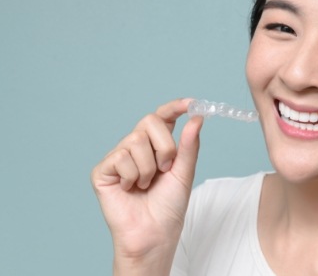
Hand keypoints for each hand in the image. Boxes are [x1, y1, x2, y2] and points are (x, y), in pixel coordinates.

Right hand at [91, 98, 202, 272]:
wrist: (155, 233)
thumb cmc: (169, 205)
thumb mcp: (184, 171)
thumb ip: (188, 145)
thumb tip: (196, 118)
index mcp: (156, 145)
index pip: (162, 117)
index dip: (174, 107)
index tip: (190, 103)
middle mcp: (136, 146)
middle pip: (149, 121)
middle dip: (165, 146)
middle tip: (165, 169)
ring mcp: (118, 156)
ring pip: (135, 140)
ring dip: (149, 167)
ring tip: (146, 184)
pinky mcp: (103, 170)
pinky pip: (121, 157)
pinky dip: (133, 176)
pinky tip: (130, 189)